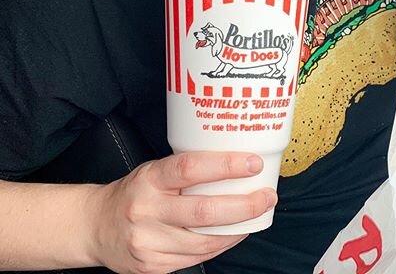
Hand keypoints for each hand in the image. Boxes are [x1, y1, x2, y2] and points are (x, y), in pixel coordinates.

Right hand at [87, 151, 276, 273]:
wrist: (96, 226)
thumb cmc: (136, 191)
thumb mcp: (155, 170)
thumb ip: (188, 170)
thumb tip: (237, 164)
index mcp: (149, 179)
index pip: (190, 168)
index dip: (226, 166)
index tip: (253, 163)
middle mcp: (147, 211)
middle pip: (203, 211)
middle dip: (244, 206)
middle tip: (267, 196)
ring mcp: (148, 243)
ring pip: (204, 241)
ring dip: (239, 229)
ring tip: (259, 214)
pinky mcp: (153, 267)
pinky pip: (196, 258)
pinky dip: (221, 245)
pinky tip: (235, 233)